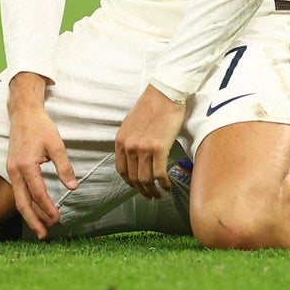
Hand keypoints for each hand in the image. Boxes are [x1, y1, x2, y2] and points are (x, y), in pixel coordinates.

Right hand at [6, 73, 76, 239]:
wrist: (23, 112)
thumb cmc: (41, 126)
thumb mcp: (56, 144)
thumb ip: (64, 167)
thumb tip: (73, 187)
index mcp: (26, 165)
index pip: (38, 194)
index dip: (48, 208)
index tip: (58, 218)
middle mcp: (15, 171)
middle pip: (23, 203)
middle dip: (34, 220)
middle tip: (44, 234)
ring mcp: (11, 170)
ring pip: (19, 199)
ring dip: (30, 214)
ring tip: (41, 227)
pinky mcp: (11, 169)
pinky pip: (18, 191)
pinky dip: (26, 203)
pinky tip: (35, 210)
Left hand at [115, 84, 185, 199]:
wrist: (165, 93)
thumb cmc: (152, 106)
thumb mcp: (132, 123)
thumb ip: (130, 140)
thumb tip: (134, 156)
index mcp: (121, 140)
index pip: (121, 170)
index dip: (130, 182)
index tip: (137, 187)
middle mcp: (129, 146)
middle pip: (133, 178)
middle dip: (142, 190)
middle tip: (150, 195)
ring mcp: (143, 148)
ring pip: (145, 179)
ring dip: (153, 190)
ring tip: (159, 193)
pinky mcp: (159, 148)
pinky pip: (159, 174)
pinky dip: (163, 183)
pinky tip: (167, 185)